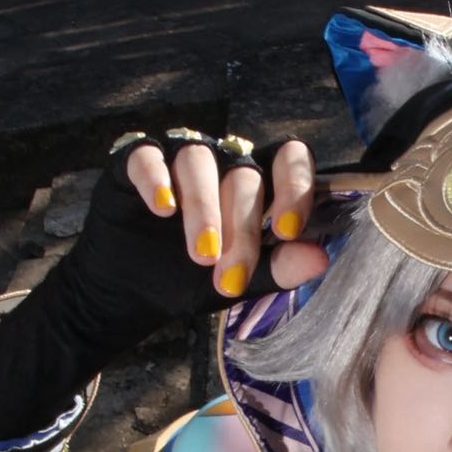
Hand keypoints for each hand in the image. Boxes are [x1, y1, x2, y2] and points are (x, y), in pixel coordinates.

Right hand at [119, 132, 330, 300]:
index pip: (289, 159)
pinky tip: (163, 208)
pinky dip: (156, 178)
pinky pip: (146, 155)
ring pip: (198, 160)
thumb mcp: (239, 281)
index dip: (294, 187)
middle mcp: (221, 162)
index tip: (287, 230)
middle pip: (244, 175)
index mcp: (257, 184)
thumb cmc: (193, 279)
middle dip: (242, 228)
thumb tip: (320, 258)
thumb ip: (278, 268)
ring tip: (201, 253)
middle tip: (230, 274)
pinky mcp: (133, 163)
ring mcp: (177, 158)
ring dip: (203, 207)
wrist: (131, 295)